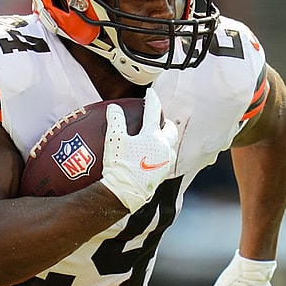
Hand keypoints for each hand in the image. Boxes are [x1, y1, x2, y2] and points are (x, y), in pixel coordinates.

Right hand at [100, 88, 177, 212]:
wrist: (124, 192)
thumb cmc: (120, 165)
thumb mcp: (114, 139)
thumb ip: (115, 120)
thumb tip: (114, 108)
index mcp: (153, 136)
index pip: (153, 112)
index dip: (152, 100)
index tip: (150, 93)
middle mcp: (163, 148)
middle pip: (171, 130)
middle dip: (166, 123)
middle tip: (158, 120)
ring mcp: (165, 163)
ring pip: (171, 146)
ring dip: (166, 140)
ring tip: (157, 140)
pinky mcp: (162, 176)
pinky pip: (166, 161)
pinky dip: (162, 155)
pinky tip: (153, 158)